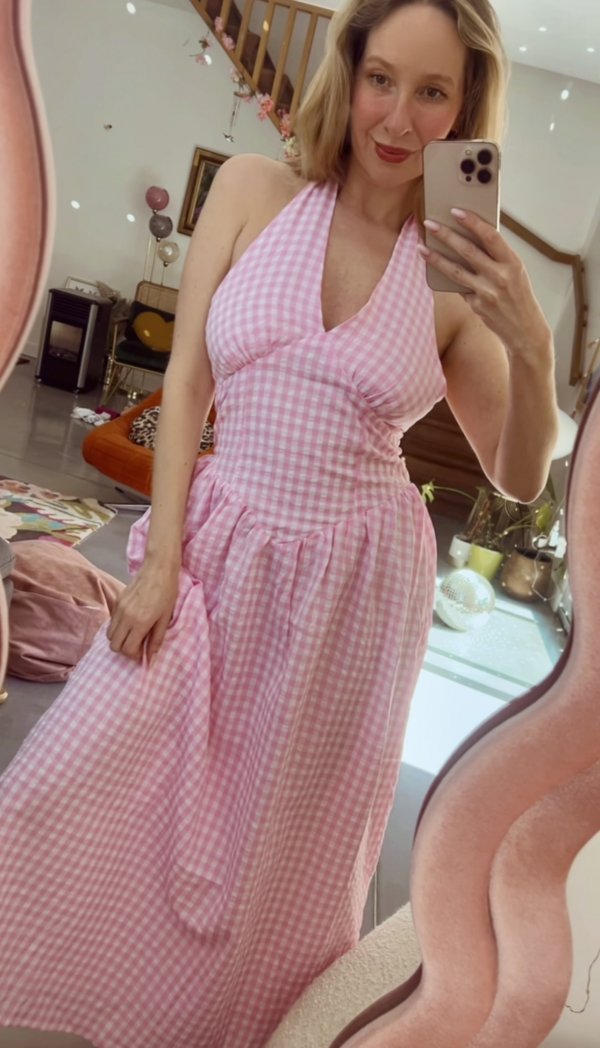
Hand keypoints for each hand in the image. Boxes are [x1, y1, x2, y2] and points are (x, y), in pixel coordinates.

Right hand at [107, 560, 179, 661]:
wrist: (158, 569)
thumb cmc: (167, 593)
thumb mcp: (165, 618)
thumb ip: (156, 639)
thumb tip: (151, 657)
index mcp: (139, 623)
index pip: (127, 649)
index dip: (134, 656)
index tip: (142, 654)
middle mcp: (125, 617)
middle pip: (114, 645)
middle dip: (124, 650)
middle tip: (137, 646)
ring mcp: (119, 608)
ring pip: (109, 634)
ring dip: (119, 639)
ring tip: (133, 635)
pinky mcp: (117, 600)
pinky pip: (112, 621)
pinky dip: (118, 628)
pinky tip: (131, 623)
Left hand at [419, 210, 551, 356]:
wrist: (524, 330)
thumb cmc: (519, 296)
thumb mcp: (516, 272)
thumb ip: (496, 257)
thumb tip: (470, 238)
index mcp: (513, 263)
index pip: (491, 236)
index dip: (472, 222)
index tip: (456, 211)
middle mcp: (500, 277)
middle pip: (468, 251)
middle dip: (446, 235)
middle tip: (429, 223)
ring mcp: (486, 292)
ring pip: (455, 271)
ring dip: (435, 258)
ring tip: (421, 247)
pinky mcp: (476, 305)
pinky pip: (458, 287)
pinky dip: (449, 278)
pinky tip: (436, 269)